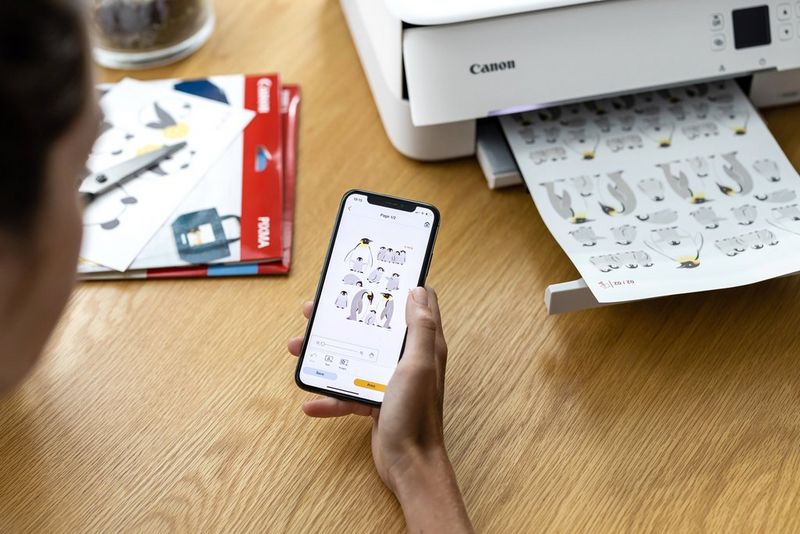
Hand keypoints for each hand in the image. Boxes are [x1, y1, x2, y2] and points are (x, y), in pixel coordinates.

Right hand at [288, 287, 471, 531]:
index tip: (369, 276)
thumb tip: (419, 291)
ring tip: (297, 349)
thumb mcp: (418, 365)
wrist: (410, 464)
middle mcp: (407, 359)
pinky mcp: (376, 402)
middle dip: (344, 318)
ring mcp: (390, 380)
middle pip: (373, 328)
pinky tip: (310, 403)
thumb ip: (420, 329)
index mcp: (422, 345)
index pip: (415, 305)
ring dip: (326, 354)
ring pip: (355, 357)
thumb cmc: (416, 414)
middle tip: (313, 311)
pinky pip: (348, 393)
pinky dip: (329, 396)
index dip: (395, 287)